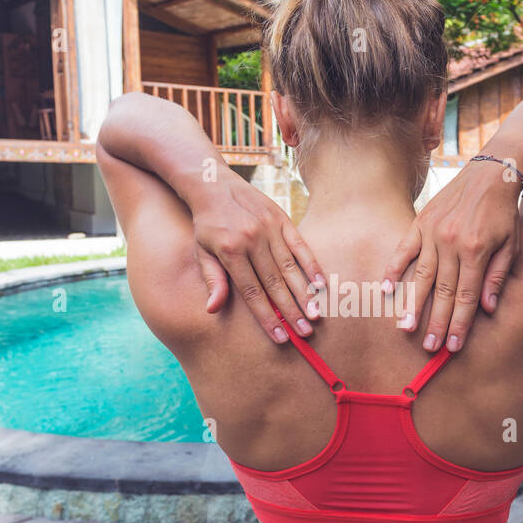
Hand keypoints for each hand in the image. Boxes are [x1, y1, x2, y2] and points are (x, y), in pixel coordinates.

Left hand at [190, 175, 325, 343]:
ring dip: (304, 293)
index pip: (252, 293)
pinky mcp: (281, 219)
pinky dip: (311, 264)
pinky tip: (321, 284)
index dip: (267, 317)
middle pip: (274, 283)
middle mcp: (251, 241)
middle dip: (290, 311)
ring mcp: (269, 229)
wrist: (213, 185)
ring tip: (315, 315)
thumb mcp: (201, 252)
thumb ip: (212, 280)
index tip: (281, 337)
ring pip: (290, 267)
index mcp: (230, 252)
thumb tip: (212, 310)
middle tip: (304, 333)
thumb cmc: (207, 225)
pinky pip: (300, 245)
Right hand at [381, 162, 520, 351]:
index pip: (466, 296)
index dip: (459, 323)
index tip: (452, 345)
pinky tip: (386, 290)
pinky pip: (404, 249)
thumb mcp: (511, 244)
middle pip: (442, 291)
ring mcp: (433, 232)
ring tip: (405, 327)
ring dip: (413, 304)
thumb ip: (497, 276)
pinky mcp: (421, 222)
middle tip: (429, 347)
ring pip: (421, 275)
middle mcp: (452, 243)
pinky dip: (393, 269)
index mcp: (476, 250)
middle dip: (436, 322)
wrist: (491, 172)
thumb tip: (487, 309)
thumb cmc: (504, 212)